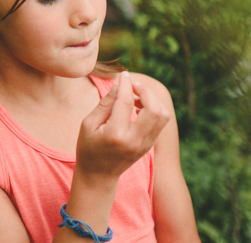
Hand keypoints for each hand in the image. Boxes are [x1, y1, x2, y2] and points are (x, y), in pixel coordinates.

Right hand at [75, 71, 170, 185]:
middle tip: (132, 86)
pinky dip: (154, 109)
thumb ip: (104, 104)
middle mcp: (134, 140)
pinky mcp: (149, 146)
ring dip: (152, 101)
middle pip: (154, 108)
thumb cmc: (88, 148)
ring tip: (136, 97)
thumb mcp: (88, 124)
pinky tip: (139, 107)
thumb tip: (118, 85)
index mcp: (116, 134)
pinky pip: (161, 123)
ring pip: (162, 116)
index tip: (123, 74)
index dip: (126, 84)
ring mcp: (144, 145)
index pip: (126, 101)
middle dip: (145, 91)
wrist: (98, 176)